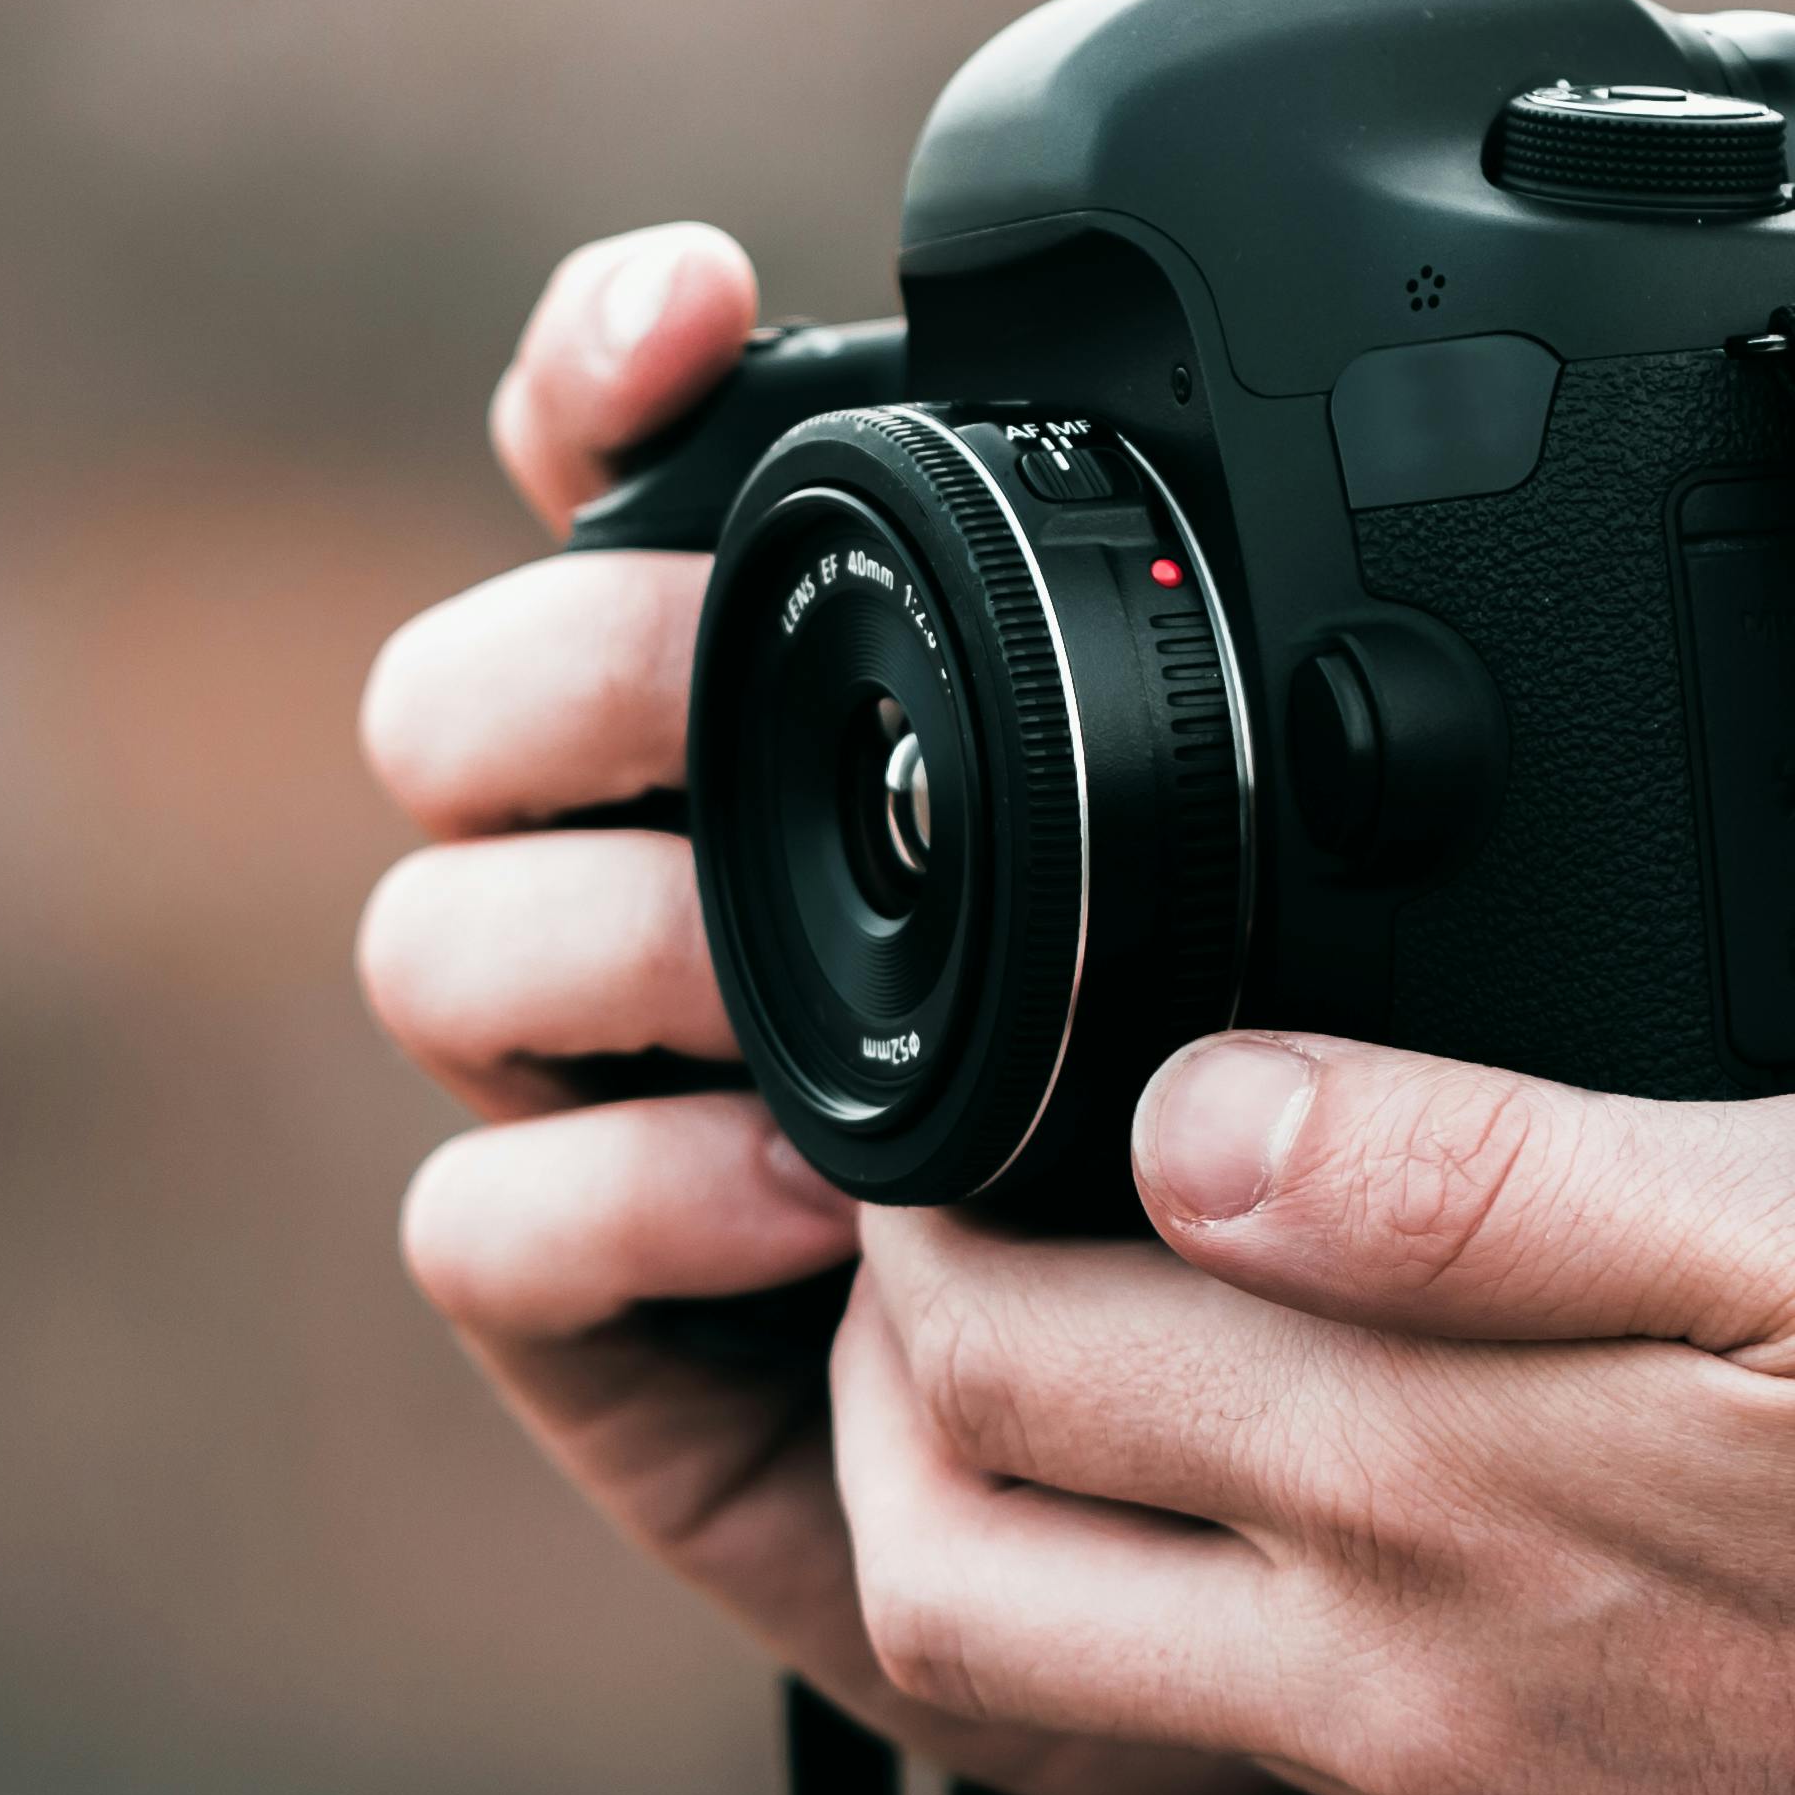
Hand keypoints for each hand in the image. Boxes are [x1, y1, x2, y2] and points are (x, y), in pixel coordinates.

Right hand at [357, 222, 1282, 1794]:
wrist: (1180, 1490)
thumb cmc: (1199, 1154)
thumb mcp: (1247, 920)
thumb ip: (1218, 747)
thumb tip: (1357, 562)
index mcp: (773, 717)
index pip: (612, 481)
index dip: (609, 365)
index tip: (688, 304)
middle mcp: (634, 865)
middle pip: (455, 699)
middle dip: (577, 676)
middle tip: (729, 707)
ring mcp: (578, 1084)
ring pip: (438, 938)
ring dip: (616, 953)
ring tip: (805, 1023)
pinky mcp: (568, 1303)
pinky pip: (479, 1216)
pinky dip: (632, 1195)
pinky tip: (807, 1204)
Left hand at [833, 1031, 1794, 1794]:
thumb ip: (1469, 1176)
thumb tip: (1185, 1119)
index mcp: (1429, 1488)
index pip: (996, 1367)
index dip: (906, 1212)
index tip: (936, 1100)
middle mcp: (1392, 1678)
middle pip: (951, 1574)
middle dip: (876, 1388)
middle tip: (935, 1216)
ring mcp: (1461, 1790)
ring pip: (1082, 1675)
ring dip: (1007, 1503)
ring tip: (1081, 1315)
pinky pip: (1274, 1737)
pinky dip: (1196, 1595)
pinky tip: (1309, 1449)